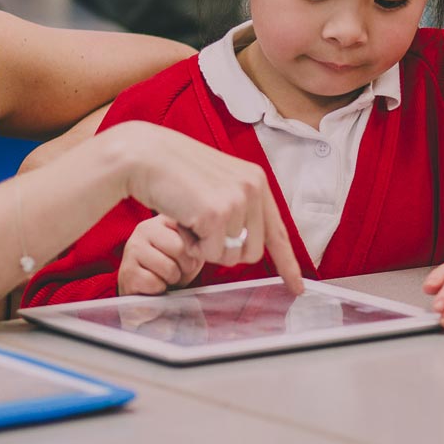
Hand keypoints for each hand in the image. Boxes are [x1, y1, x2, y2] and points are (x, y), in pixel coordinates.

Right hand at [108, 122, 302, 292]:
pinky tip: (182, 221)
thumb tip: (246, 241)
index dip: (288, 264)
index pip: (278, 232)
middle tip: (202, 229)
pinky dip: (193, 247)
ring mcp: (236, 202)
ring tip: (191, 219)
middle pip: (252, 253)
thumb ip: (238, 205)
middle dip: (226, 252)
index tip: (297, 287)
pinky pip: (210, 254)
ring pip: (230, 256)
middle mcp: (253, 189)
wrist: (145, 155)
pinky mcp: (216, 214)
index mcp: (256, 181)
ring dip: (207, 248)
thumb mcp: (218, 182)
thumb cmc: (175, 170)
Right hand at [118, 215, 205, 296]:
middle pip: (179, 247)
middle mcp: (144, 229)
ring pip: (168, 267)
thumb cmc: (173, 267)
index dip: (195, 250)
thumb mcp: (189, 250)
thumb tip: (212, 244)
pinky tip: (153, 285)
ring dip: (172, 279)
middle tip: (179, 270)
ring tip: (165, 276)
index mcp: (162, 220)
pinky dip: (159, 289)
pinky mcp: (127, 271)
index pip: (188, 229)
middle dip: (186, 266)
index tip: (190, 257)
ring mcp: (133, 249)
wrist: (149, 290)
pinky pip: (154, 283)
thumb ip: (199, 240)